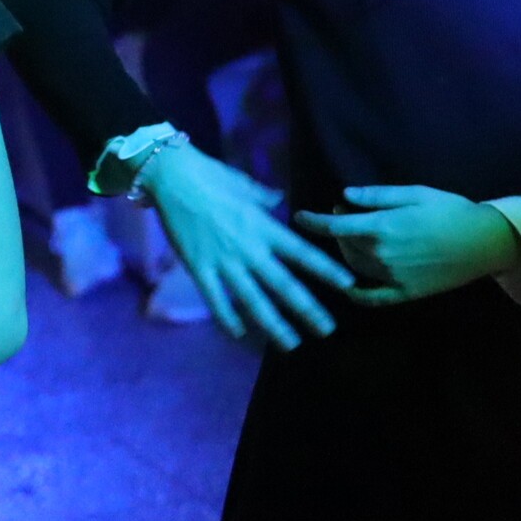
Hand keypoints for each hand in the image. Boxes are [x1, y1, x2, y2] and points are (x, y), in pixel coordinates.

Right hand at [138, 142, 353, 347]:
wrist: (173, 178)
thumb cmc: (211, 176)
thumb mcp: (245, 185)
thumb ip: (264, 197)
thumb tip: (278, 198)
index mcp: (265, 227)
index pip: (303, 253)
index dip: (327, 270)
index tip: (348, 285)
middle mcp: (250, 249)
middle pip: (284, 285)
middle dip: (308, 309)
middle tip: (327, 330)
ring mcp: (224, 261)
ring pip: (254, 300)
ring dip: (274, 324)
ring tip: (291, 344)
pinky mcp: (199, 268)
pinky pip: (215, 298)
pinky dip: (227, 317)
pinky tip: (239, 334)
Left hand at [294, 186, 520, 307]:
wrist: (486, 241)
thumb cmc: (451, 211)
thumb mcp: (415, 193)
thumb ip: (377, 196)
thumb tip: (345, 196)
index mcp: (382, 227)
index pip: (335, 227)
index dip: (313, 222)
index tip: (298, 217)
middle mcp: (381, 254)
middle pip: (343, 246)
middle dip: (337, 230)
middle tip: (344, 216)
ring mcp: (392, 276)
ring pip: (354, 267)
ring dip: (346, 253)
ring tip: (353, 238)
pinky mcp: (404, 293)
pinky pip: (371, 297)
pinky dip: (355, 292)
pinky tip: (347, 286)